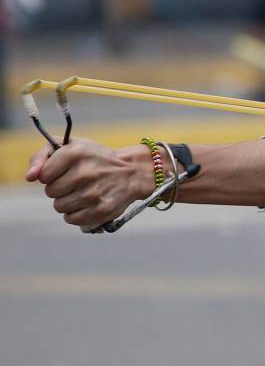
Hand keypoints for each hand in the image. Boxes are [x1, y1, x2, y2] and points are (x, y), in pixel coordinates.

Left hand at [25, 139, 150, 227]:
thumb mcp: (71, 146)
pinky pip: (71, 219)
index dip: (53, 174)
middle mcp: (84, 173)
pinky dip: (76, 214)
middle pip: (51, 192)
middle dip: (61, 188)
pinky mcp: (101, 210)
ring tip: (83, 192)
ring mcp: (93, 193)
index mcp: (75, 153)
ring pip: (59, 207)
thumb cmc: (96, 158)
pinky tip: (87, 204)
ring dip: (68, 201)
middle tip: (77, 182)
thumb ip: (42, 156)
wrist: (132, 172)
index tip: (66, 171)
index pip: (44, 175)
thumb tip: (29, 177)